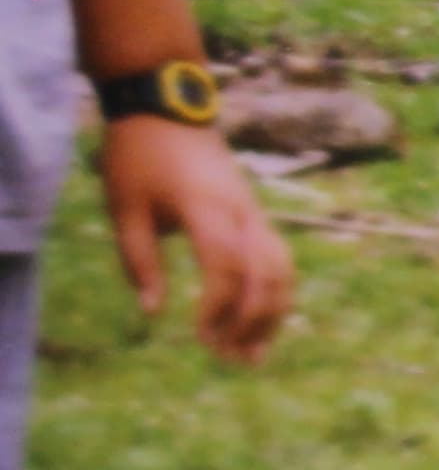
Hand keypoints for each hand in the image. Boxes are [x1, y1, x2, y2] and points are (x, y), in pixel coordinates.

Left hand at [101, 116, 293, 366]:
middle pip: (268, 274)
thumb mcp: (124, 210)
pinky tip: (259, 319)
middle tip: (233, 360)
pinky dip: (274, 293)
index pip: (227, 267)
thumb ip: (139, 263)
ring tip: (254, 352)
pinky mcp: (255, 213)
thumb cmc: (139, 158)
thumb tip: (154, 314)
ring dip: (273, 313)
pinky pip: (278, 258)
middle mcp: (243, 211)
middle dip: (254, 321)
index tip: (200, 339)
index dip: (218, 308)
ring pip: (283, 268)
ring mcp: (255, 210)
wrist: (167, 108)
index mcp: (208, 208)